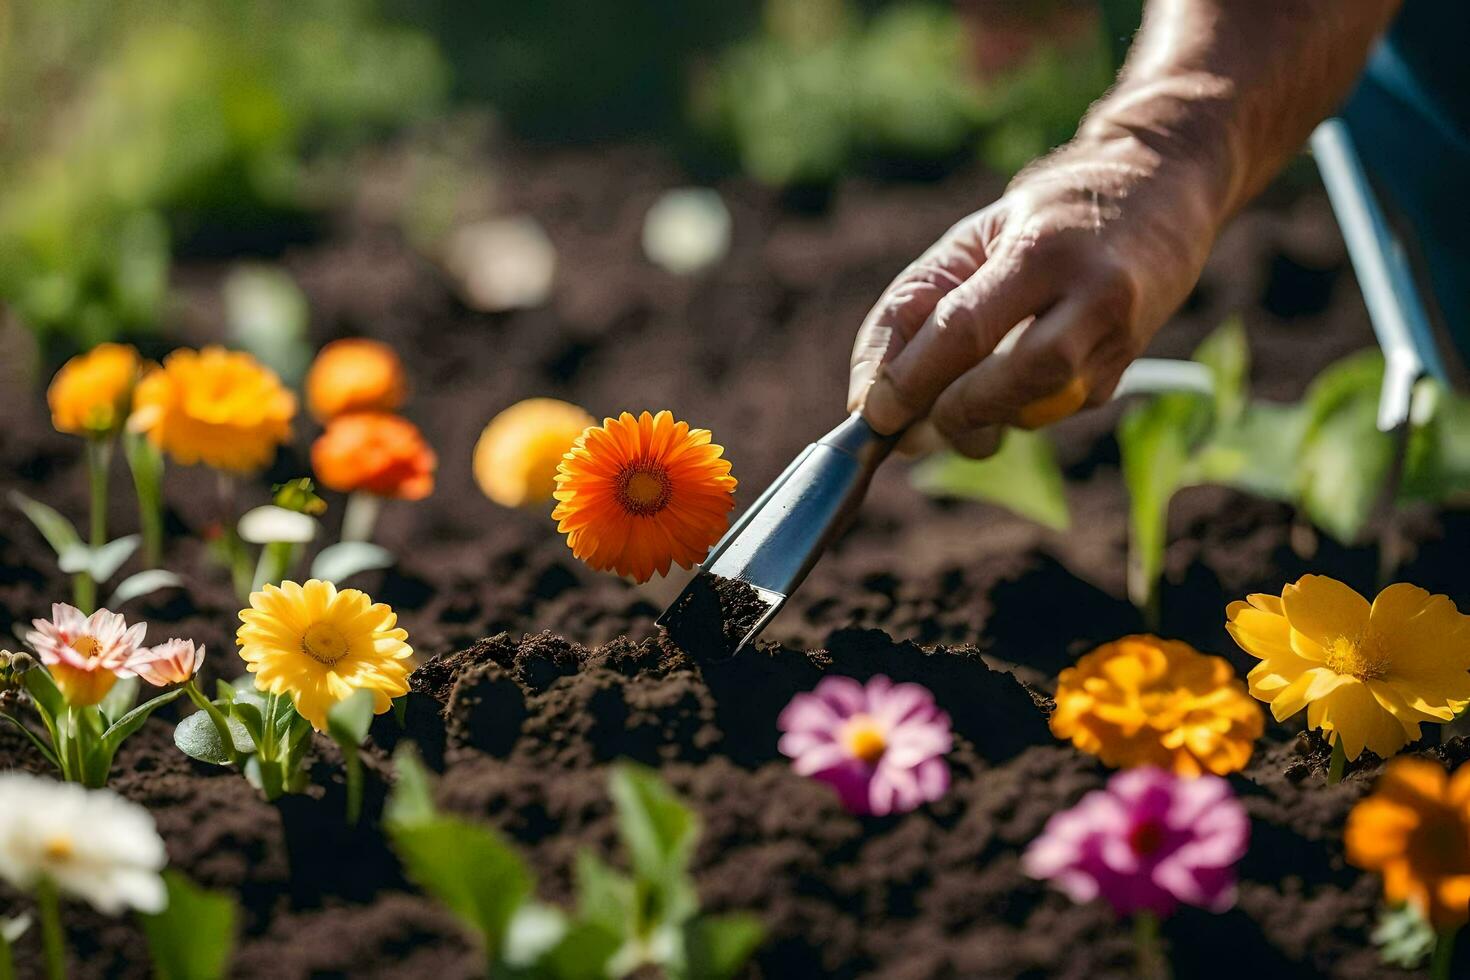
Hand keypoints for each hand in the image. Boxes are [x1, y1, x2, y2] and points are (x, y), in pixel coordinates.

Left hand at [848, 133, 1223, 457]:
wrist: (1163, 185)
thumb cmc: (1046, 215)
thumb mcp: (975, 237)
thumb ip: (916, 305)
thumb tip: (872, 397)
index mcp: (1041, 250)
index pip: (963, 329)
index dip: (911, 379)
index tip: (873, 413)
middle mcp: (1092, 295)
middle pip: (1011, 383)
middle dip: (951, 415)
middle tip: (911, 429)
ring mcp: (1118, 337)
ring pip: (1035, 411)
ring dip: (980, 421)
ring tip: (950, 405)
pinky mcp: (1124, 368)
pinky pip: (1052, 411)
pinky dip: (1012, 410)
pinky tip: (1002, 384)